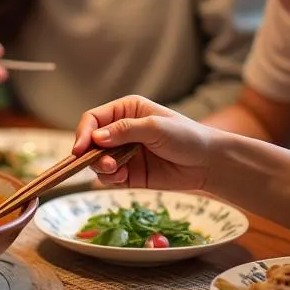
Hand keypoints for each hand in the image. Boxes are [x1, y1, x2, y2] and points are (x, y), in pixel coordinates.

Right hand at [72, 95, 216, 191]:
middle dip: (91, 153)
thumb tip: (96, 137)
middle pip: (91, 141)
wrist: (209, 163)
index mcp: (125, 111)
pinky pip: (110, 177)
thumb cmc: (186, 136)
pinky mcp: (130, 174)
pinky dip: (111, 178)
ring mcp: (124, 153)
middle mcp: (121, 131)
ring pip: (97, 161)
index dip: (84, 132)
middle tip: (105, 163)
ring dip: (102, 167)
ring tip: (117, 170)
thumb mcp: (155, 127)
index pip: (93, 119)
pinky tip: (123, 177)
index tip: (80, 149)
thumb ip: (125, 130)